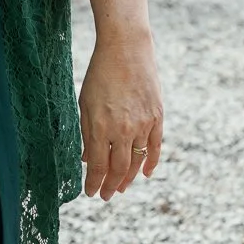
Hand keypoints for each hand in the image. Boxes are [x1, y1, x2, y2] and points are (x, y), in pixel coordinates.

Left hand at [79, 29, 162, 199]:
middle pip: (118, 168)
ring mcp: (143, 124)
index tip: (90, 192)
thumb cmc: (100, 74)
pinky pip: (155, 147)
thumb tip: (87, 159)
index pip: (97, 165)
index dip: (94, 182)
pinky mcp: (158, 117)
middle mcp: (123, 129)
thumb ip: (87, 133)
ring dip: (128, 178)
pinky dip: (150, 163)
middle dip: (111, 185)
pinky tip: (144, 174)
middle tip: (106, 195)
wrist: (127, 49)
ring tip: (120, 188)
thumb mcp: (85, 103)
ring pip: (137, 161)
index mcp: (100, 126)